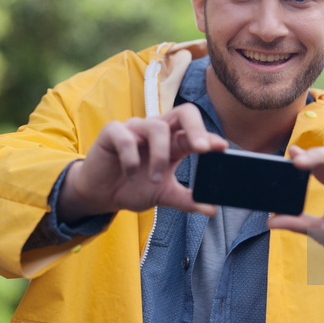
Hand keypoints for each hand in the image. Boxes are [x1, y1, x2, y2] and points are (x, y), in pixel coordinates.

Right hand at [58, 103, 227, 222]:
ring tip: (156, 179)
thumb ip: (186, 200)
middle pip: (184, 113)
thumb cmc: (133, 186)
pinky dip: (131, 158)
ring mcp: (135, 128)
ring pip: (156, 128)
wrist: (101, 194)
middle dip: (196, 128)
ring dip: (160, 156)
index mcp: (173, 141)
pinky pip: (126, 137)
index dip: (209, 136)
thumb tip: (212, 209)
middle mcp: (157, 130)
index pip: (195, 131)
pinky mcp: (113, 132)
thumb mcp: (163, 195)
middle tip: (202, 149)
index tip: (222, 148)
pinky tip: (130, 174)